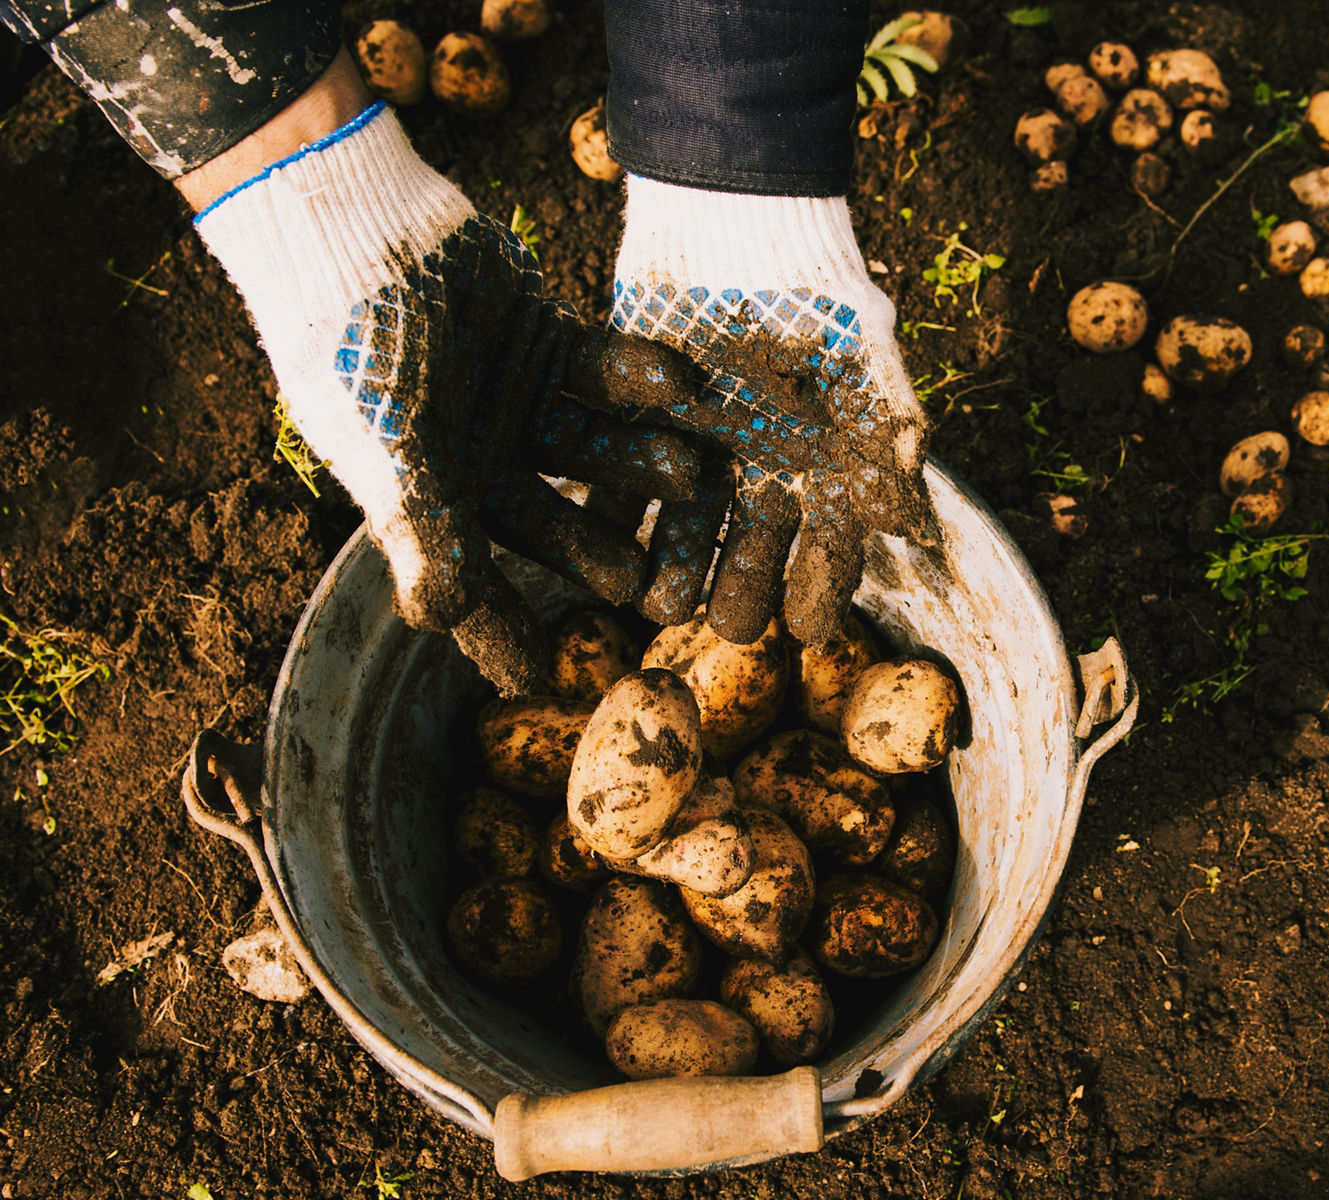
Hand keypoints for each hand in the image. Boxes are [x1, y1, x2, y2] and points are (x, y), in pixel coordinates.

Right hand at [187, 63, 701, 692]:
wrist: (355, 227)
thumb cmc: (355, 348)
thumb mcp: (386, 446)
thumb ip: (418, 528)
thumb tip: (435, 620)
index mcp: (428, 495)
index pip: (468, 582)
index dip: (499, 631)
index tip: (540, 681)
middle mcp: (479, 456)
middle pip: (549, 520)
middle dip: (596, 549)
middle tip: (647, 584)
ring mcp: (518, 401)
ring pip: (592, 448)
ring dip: (637, 462)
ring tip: (691, 476)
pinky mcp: (551, 342)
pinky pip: (606, 373)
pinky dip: (641, 377)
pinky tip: (683, 383)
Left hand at [606, 177, 938, 645]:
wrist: (733, 211)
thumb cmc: (814, 285)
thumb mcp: (863, 361)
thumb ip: (889, 444)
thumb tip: (917, 532)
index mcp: (822, 461)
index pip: (830, 546)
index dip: (821, 588)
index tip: (809, 631)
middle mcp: (761, 466)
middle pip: (753, 548)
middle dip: (742, 591)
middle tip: (731, 630)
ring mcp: (696, 445)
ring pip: (684, 525)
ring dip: (674, 566)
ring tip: (660, 606)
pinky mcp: (634, 418)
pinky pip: (619, 478)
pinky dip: (609, 510)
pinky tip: (601, 544)